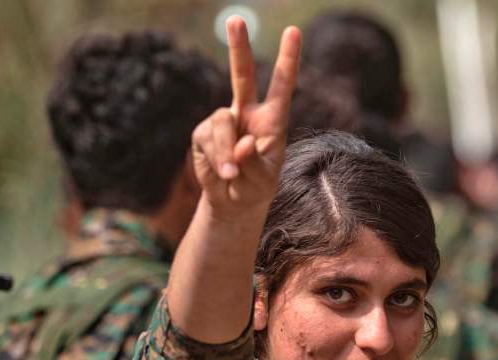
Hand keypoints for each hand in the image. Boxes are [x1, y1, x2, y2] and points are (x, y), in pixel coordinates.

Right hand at [192, 18, 300, 222]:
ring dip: (226, 150)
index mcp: (272, 121)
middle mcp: (248, 115)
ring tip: (231, 174)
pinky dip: (216, 157)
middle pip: (242, 76)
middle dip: (238, 48)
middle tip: (235, 20)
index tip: (293, 32)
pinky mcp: (204, 133)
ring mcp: (224, 122)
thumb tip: (242, 142)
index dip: (287, 59)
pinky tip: (223, 173)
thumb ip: (254, 162)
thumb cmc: (255, 189)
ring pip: (222, 121)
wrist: (232, 203)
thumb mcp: (262, 180)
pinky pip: (208, 138)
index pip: (282, 86)